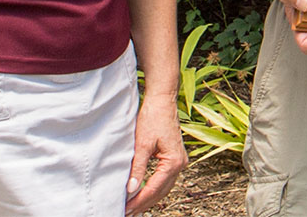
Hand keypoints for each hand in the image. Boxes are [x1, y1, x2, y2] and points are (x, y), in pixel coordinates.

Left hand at [125, 94, 186, 214]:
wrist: (162, 101)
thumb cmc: (153, 118)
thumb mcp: (142, 144)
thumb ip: (138, 168)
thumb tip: (131, 189)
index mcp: (174, 162)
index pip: (154, 188)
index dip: (139, 201)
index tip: (125, 209)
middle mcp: (180, 164)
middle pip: (161, 192)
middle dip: (144, 203)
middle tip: (127, 212)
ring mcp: (180, 161)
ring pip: (164, 187)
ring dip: (149, 198)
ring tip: (134, 208)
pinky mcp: (175, 157)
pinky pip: (165, 179)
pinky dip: (154, 188)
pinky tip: (144, 193)